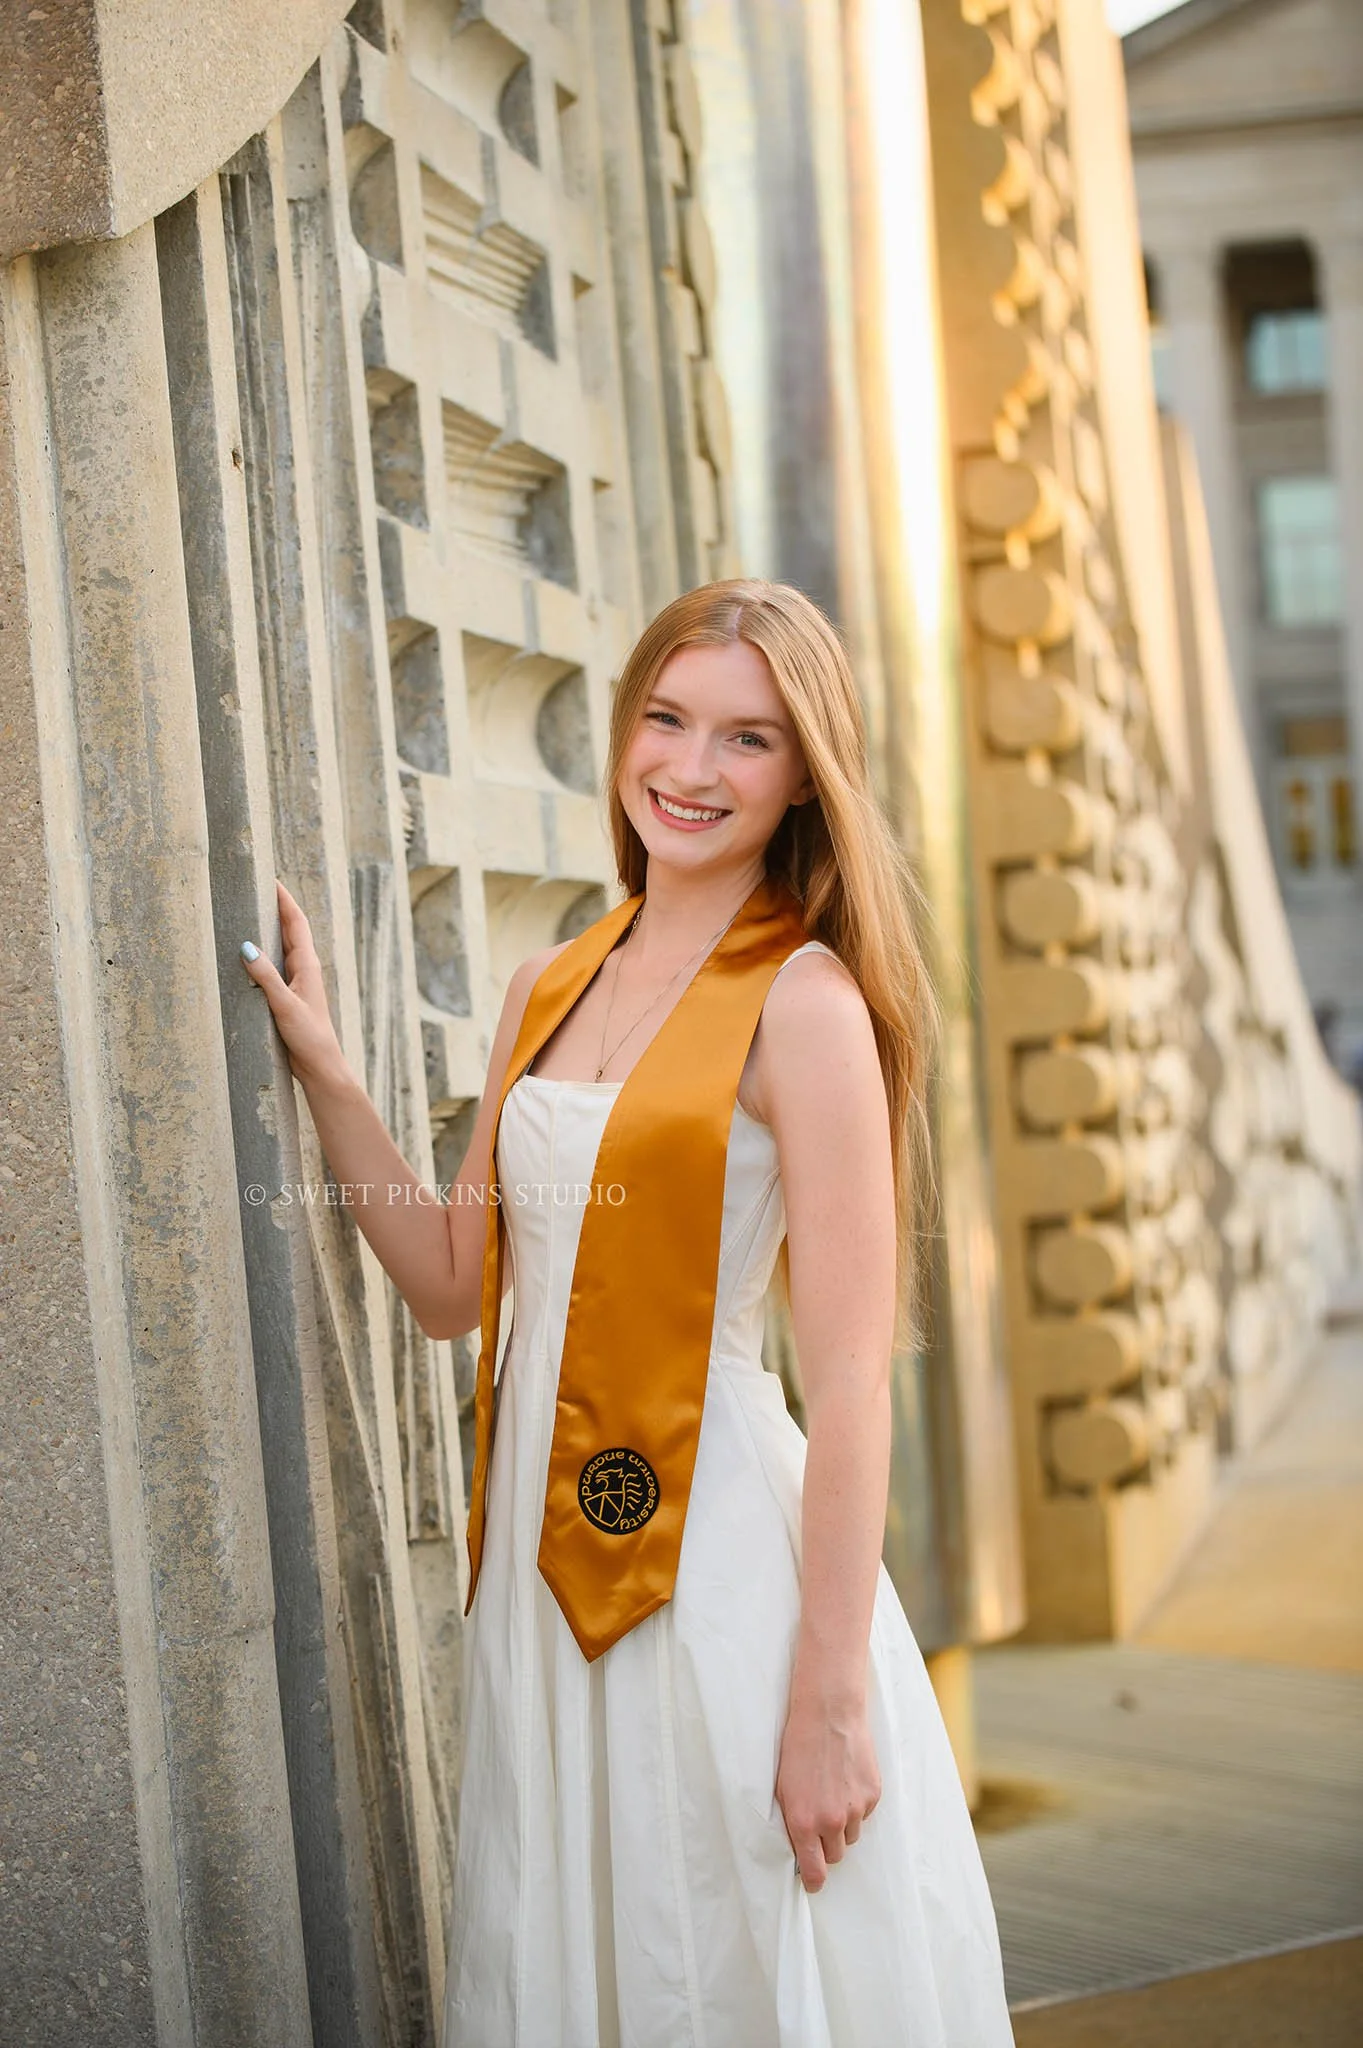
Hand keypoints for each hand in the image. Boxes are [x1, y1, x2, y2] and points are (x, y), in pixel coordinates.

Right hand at [239, 879, 348, 1087]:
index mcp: (307, 964)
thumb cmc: (308, 1035)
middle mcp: (303, 968)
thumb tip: (246, 946)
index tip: (271, 878)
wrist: (320, 1064)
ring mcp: (296, 981)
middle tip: (256, 887)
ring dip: (269, 928)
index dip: (284, 899)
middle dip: (275, 907)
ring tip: (249, 910)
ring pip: (281, 946)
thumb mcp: (284, 1005)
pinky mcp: (288, 995)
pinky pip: (274, 965)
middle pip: (289, 929)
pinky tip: (249, 953)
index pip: (295, 922)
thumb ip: (266, 977)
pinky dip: (263, 952)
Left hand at [775, 1690, 881, 1894]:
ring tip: (831, 1793)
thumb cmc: (798, 1748)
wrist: (828, 1714)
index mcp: (804, 1823)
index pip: (816, 1872)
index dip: (814, 1881)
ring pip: (851, 1835)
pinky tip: (845, 1780)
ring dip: (842, 1825)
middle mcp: (832, 1821)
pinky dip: (856, 1805)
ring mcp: (855, 1809)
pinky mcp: (873, 1795)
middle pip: (835, 1856)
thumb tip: (799, 1849)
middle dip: (827, 1846)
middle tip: (819, 1822)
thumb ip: (791, 1823)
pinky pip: (864, 1814)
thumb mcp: (782, 1789)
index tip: (813, 1881)